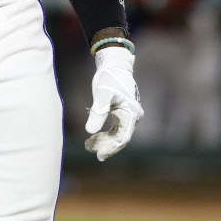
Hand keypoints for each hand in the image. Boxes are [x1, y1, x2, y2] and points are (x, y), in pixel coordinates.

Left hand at [85, 46, 142, 161]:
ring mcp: (128, 116)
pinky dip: (104, 135)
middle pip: (120, 138)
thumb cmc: (108, 78)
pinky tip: (92, 137)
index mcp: (131, 113)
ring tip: (88, 144)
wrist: (113, 65)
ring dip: (103, 141)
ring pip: (116, 135)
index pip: (123, 138)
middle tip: (88, 147)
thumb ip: (97, 112)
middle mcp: (132, 116)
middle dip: (105, 145)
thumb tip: (90, 131)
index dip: (111, 149)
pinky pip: (114, 130)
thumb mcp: (101, 94)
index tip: (99, 155)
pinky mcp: (121, 114)